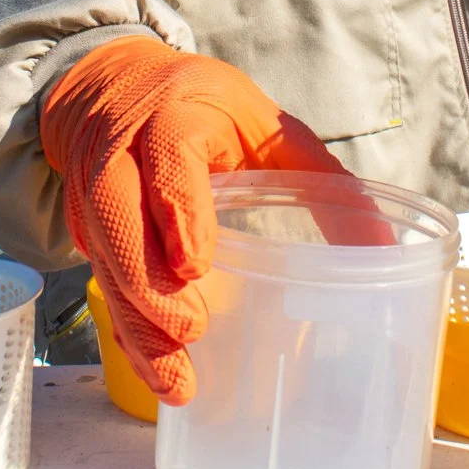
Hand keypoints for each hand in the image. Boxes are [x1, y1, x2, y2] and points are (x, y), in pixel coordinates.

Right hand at [39, 36, 346, 404]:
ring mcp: (94, 189)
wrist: (109, 89)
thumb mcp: (267, 126)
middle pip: (116, 211)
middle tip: (191, 332)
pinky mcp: (84, 226)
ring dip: (134, 322)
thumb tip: (383, 250)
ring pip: (100, 256)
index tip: (196, 264)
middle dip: (147, 280)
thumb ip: (323, 180)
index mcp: (176, 113)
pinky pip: (97, 279)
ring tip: (176, 380)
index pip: (169, 152)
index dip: (179, 206)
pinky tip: (154, 369)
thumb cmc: (204, 109)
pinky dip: (123, 328)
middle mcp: (123, 149)